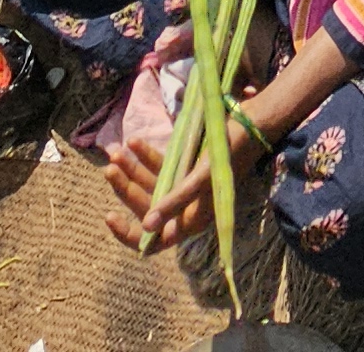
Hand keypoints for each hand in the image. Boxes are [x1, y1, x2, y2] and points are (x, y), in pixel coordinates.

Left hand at [104, 129, 223, 251]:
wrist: (254, 123)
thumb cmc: (232, 153)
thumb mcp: (202, 178)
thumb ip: (175, 202)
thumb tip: (147, 227)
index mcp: (193, 221)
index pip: (154, 241)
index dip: (129, 234)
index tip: (109, 215)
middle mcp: (186, 208)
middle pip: (147, 206)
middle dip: (127, 188)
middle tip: (111, 167)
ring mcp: (184, 187)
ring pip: (150, 184)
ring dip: (132, 170)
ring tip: (116, 152)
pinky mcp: (186, 168)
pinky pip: (160, 167)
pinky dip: (146, 156)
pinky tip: (133, 143)